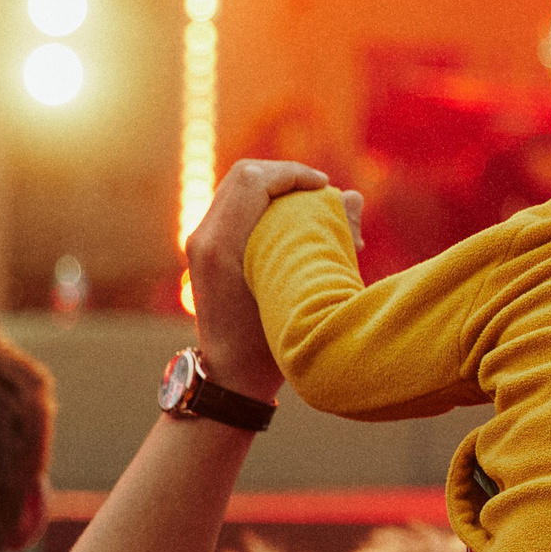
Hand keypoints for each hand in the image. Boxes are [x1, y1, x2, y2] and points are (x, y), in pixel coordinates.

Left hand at [184, 160, 349, 405]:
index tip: (325, 187)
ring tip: (310, 210)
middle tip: (320, 192)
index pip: (254, 180)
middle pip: (244, 176)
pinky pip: (235, 208)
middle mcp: (203, 238)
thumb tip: (351, 197)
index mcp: (221, 246)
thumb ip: (329, 242)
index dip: (293, 174)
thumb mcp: (304, 294)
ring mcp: (200, 243)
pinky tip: (292, 227)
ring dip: (276, 190)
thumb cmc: (269, 344)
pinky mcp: (204, 250)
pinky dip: (265, 206)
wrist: (229, 377)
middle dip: (286, 177)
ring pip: (238, 189)